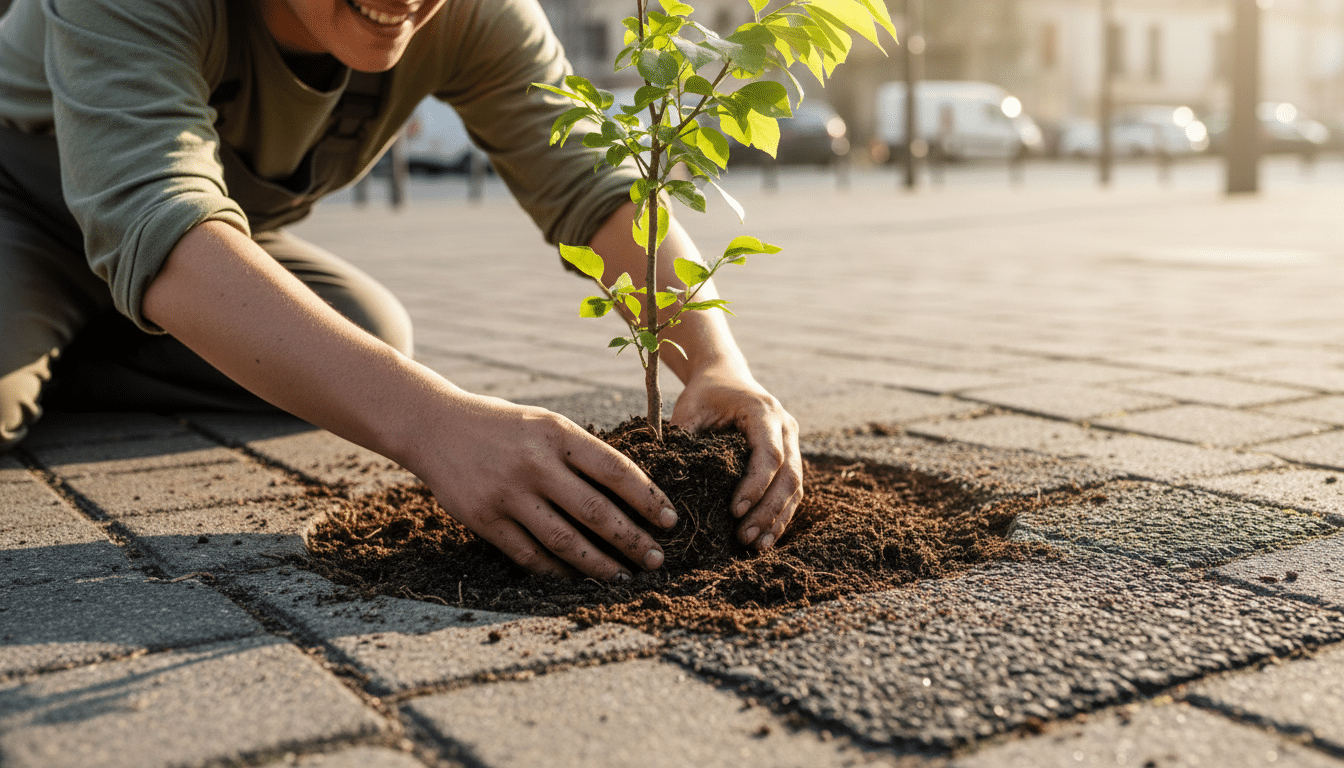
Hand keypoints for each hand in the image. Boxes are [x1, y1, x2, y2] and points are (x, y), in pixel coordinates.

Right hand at [407, 394, 678, 580]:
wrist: (435, 425)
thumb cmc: (504, 426)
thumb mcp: (546, 424)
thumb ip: (582, 453)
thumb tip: (633, 494)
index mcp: (557, 433)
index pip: (614, 470)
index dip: (647, 499)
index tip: (670, 521)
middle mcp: (534, 463)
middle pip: (594, 511)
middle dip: (631, 540)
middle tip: (656, 559)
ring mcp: (507, 493)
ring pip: (564, 540)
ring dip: (599, 564)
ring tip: (623, 576)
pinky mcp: (483, 518)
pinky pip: (529, 553)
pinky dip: (557, 570)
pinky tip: (578, 577)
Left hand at [671, 366, 801, 550]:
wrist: (726, 376)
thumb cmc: (705, 392)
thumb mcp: (689, 407)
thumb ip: (682, 437)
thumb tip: (665, 479)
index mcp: (764, 412)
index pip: (769, 454)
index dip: (755, 485)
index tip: (734, 511)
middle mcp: (786, 426)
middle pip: (789, 475)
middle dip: (769, 510)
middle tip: (745, 538)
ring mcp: (792, 442)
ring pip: (795, 486)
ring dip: (778, 518)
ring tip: (757, 546)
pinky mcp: (790, 456)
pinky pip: (791, 489)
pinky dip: (780, 514)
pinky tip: (765, 537)